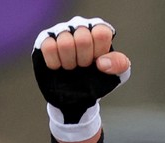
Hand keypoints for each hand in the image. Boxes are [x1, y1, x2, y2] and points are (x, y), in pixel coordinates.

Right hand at [32, 17, 130, 140]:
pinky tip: (59, 66)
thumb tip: (101, 62)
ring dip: (69, 62)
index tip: (98, 62)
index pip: (101, 33)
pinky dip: (55, 62)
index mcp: (99, 31)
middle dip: (84, 60)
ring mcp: (62, 31)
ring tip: (71, 66)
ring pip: (64, 42)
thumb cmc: (98, 79)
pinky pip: (49, 47)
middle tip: (83, 66)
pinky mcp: (44, 39)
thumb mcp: (117, 74)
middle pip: (82, 38)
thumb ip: (119, 64)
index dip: (99, 53)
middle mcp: (80, 26)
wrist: (77, 95)